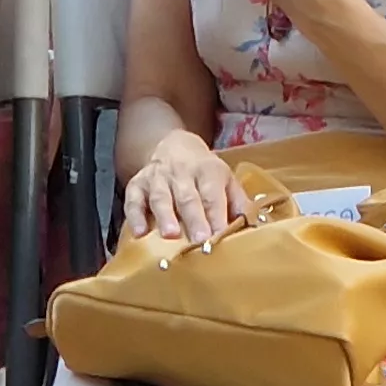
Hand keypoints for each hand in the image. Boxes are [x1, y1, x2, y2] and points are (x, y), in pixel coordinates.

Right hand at [121, 130, 247, 248]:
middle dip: (194, 219)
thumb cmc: (205, 172)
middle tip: (200, 240)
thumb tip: (251, 225)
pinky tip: (139, 232)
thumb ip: (238, 202)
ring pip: (160, 197)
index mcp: (208, 171)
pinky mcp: (137, 184)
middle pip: (188, 197)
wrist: (174, 146)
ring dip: (165, 216)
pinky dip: (135, 215)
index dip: (217, 215)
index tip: (221, 235)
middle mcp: (182, 173)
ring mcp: (157, 178)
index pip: (213, 195)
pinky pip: (133, 200)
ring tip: (170, 235)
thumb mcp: (226, 179)